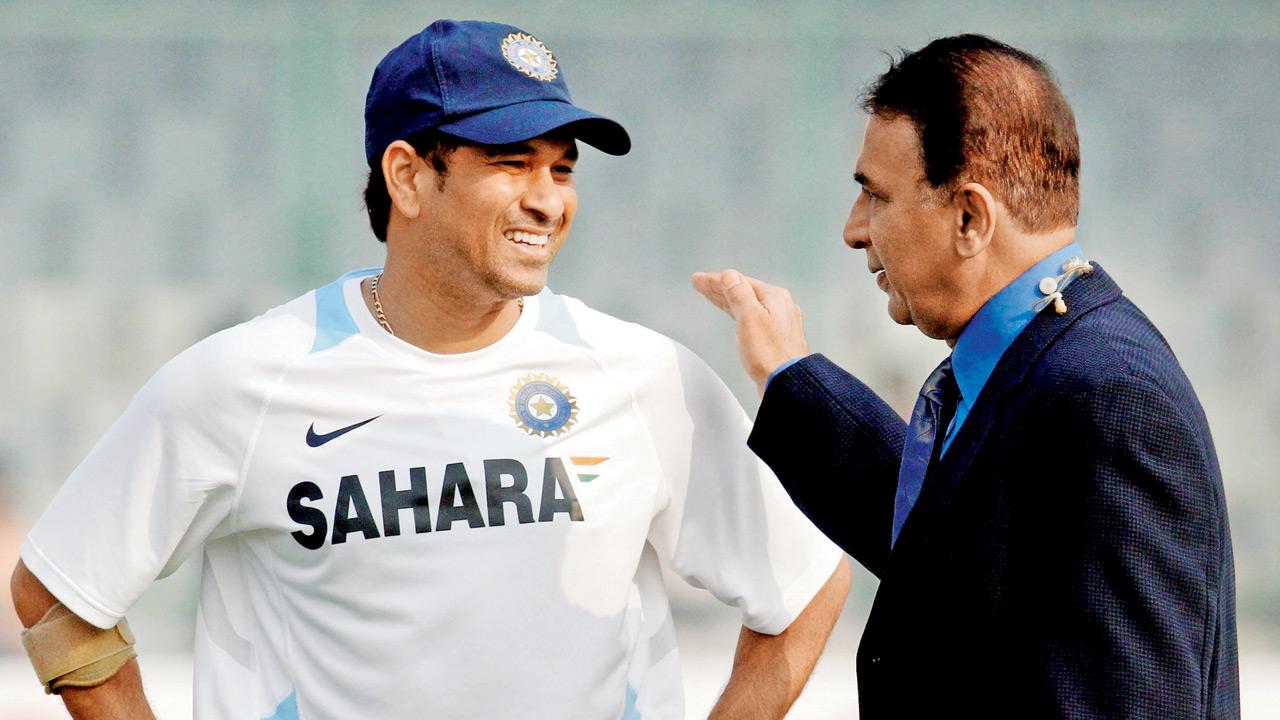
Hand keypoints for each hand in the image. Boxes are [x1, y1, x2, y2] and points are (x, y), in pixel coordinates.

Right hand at [691, 269, 809, 394]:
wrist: (787, 383)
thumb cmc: (770, 354)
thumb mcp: (749, 317)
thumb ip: (738, 293)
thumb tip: (730, 275)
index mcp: (775, 297)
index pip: (739, 281)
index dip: (716, 280)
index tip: (698, 280)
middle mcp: (780, 307)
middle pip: (744, 292)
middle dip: (720, 288)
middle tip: (700, 285)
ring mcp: (779, 323)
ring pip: (748, 305)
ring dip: (728, 300)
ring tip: (711, 296)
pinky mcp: (775, 339)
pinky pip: (752, 318)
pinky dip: (738, 313)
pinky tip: (735, 315)